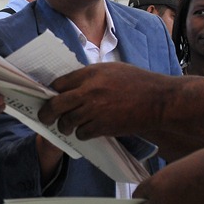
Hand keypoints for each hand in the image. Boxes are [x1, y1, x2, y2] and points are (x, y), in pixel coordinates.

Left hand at [41, 62, 167, 137]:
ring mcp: (94, 110)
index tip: (50, 97)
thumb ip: (91, 76)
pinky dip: (82, 134)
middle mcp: (89, 91)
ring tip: (68, 127)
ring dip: (65, 126)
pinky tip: (88, 130)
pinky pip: (82, 133)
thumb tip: (73, 85)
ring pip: (67, 123)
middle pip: (55, 105)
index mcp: (90, 73)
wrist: (158, 100)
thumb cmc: (138, 82)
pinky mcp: (102, 126)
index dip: (52, 92)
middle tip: (44, 118)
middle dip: (46, 114)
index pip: (58, 83)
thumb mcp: (112, 70)